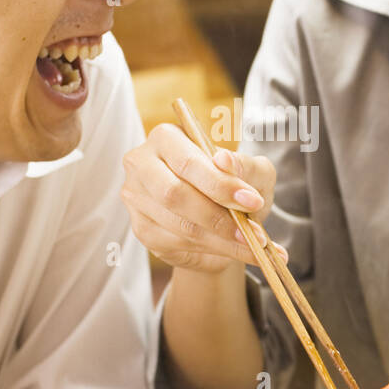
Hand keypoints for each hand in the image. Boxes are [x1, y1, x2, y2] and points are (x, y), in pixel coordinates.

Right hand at [121, 122, 285, 273]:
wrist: (223, 217)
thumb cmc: (234, 185)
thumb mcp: (252, 172)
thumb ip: (245, 165)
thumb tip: (225, 161)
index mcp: (167, 137)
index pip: (187, 162)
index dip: (220, 184)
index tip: (253, 201)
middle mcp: (142, 164)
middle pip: (173, 194)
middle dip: (218, 216)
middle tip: (252, 232)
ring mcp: (136, 197)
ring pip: (177, 224)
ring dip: (220, 239)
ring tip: (251, 245)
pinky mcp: (141, 228)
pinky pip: (175, 244)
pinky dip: (211, 250)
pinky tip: (234, 251)